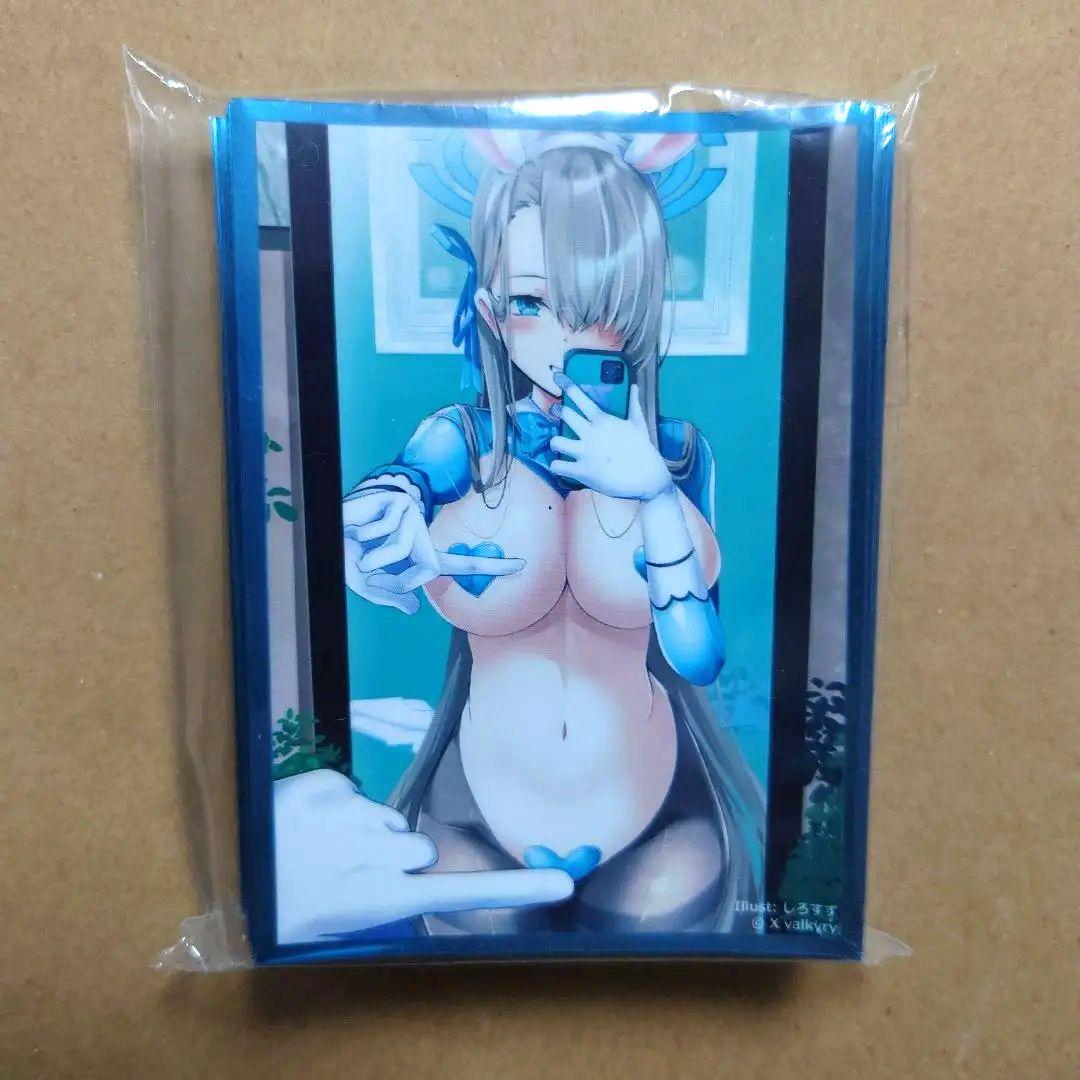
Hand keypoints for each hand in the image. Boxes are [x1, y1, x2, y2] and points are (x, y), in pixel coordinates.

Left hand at [274, 770, 573, 942]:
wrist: (229, 877)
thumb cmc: (288, 909)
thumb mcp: (342, 922)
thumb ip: (390, 897)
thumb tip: (422, 871)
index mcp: (375, 901)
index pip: (458, 892)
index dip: (515, 888)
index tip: (563, 883)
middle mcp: (368, 860)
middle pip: (419, 846)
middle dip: (398, 853)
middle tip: (358, 870)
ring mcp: (343, 819)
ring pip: (384, 817)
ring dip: (363, 830)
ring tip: (321, 848)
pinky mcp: (320, 786)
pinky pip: (348, 789)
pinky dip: (332, 804)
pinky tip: (305, 823)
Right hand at [343, 488, 523, 613]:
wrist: (329, 525)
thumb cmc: (349, 552)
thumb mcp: (369, 583)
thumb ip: (392, 595)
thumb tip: (412, 609)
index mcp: (422, 554)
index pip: (462, 564)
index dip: (492, 566)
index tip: (522, 566)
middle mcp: (425, 535)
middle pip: (429, 567)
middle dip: (396, 577)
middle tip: (367, 570)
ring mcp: (415, 517)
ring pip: (401, 552)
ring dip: (373, 557)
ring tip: (361, 543)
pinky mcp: (400, 503)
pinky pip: (384, 533)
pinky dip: (365, 536)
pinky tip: (358, 526)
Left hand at [548, 378, 672, 501]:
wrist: (648, 479)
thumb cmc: (644, 450)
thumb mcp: (638, 424)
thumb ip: (633, 404)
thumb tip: (634, 386)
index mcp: (603, 420)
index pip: (580, 397)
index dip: (566, 385)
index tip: (556, 376)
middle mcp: (590, 433)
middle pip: (564, 415)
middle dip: (557, 412)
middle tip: (555, 413)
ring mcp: (584, 453)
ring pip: (555, 441)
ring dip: (555, 442)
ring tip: (559, 444)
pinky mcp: (582, 471)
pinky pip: (557, 466)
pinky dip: (557, 466)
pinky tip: (561, 466)